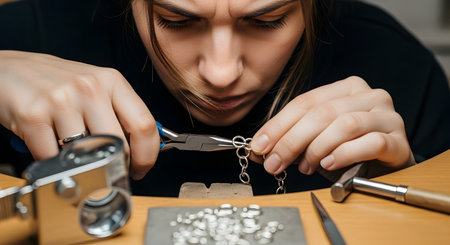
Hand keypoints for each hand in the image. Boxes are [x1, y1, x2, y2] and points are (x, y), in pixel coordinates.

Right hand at [0, 50, 159, 178]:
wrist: (8, 69)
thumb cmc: (56, 82)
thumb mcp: (95, 87)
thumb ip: (118, 113)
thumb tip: (141, 148)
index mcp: (111, 80)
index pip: (144, 124)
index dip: (147, 155)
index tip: (141, 168)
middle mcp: (89, 87)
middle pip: (118, 145)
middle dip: (115, 166)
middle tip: (108, 170)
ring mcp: (61, 100)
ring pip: (85, 155)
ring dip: (79, 163)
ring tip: (70, 150)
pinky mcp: (33, 115)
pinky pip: (53, 158)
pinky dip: (53, 162)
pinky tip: (49, 146)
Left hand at [250, 76, 413, 174]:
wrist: (387, 163)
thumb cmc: (350, 148)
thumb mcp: (316, 138)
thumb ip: (292, 137)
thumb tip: (260, 148)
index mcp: (346, 88)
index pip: (304, 102)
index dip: (278, 125)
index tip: (259, 146)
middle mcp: (369, 96)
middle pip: (321, 113)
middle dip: (291, 141)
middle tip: (275, 163)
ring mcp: (386, 116)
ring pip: (344, 125)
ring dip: (316, 149)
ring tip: (304, 167)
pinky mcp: (398, 139)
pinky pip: (369, 143)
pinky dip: (344, 154)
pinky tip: (329, 165)